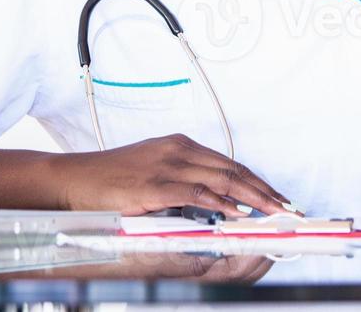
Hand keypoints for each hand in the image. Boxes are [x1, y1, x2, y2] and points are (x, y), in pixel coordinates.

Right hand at [50, 133, 295, 215]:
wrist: (71, 179)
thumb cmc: (109, 180)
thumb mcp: (152, 173)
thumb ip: (182, 182)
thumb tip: (215, 204)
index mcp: (181, 146)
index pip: (231, 164)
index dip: (259, 183)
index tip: (280, 199)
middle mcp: (178, 150)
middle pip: (234, 171)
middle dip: (266, 193)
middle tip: (289, 210)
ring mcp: (167, 165)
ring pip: (223, 179)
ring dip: (253, 199)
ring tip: (274, 215)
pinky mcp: (154, 184)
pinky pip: (196, 193)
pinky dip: (221, 204)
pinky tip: (238, 215)